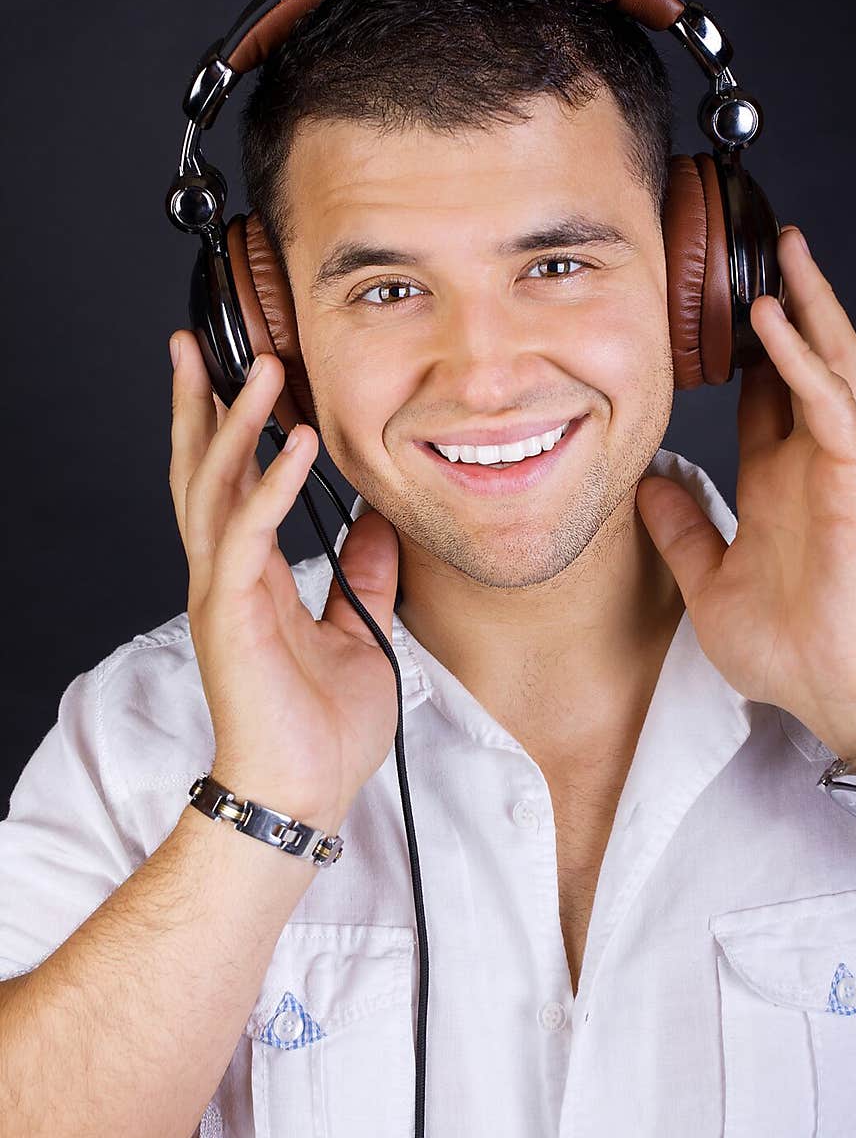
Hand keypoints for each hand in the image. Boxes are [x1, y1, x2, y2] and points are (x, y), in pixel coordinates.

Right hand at [168, 331, 400, 833]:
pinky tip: (297, 443)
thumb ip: (363, 577)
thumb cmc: (322, 729)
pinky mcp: (231, 615)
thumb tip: (377, 525)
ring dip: (235, 424)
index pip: (230, 486)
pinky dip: (271, 485)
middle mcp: (225, 576)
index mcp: (249, 579)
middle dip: (199, 405)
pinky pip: (249, 535)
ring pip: (214, 489)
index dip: (230, 430)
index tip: (240, 376)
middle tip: (195, 344)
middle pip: (200, 472)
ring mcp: (222, 593)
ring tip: (262, 368)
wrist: (304, 794)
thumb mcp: (359, 634)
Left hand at [636, 225, 855, 761]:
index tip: (714, 310)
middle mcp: (813, 465)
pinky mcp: (855, 485)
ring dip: (810, 310)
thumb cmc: (786, 647)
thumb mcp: (709, 580)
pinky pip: (832, 409)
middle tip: (768, 253)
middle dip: (793, 307)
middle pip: (809, 365)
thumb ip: (682, 530)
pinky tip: (773, 326)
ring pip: (835, 368)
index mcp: (782, 482)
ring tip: (785, 257)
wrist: (827, 694)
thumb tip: (647, 484)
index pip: (769, 396)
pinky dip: (804, 363)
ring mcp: (840, 470)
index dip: (749, 352)